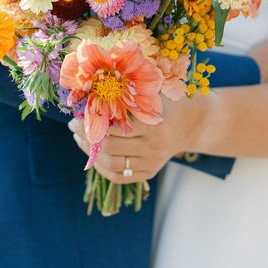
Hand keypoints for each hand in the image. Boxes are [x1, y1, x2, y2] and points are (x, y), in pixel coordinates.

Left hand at [68, 97, 202, 183]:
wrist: (193, 123)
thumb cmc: (169, 102)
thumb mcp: (153, 93)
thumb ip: (127, 93)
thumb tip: (92, 90)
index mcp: (154, 126)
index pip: (114, 130)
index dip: (92, 124)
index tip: (77, 116)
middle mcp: (154, 148)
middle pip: (110, 149)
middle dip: (87, 139)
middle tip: (74, 128)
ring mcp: (152, 163)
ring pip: (112, 165)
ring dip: (91, 154)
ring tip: (80, 140)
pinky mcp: (150, 173)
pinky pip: (120, 177)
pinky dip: (103, 169)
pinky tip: (93, 156)